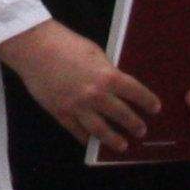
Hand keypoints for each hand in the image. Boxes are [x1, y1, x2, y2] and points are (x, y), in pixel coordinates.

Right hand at [2, 25, 156, 150]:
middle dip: (134, 124)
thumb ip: (106, 70)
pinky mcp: (61, 113)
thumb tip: (115, 85)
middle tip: (141, 130)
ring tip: (122, 146)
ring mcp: (78, 107)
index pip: (135, 92)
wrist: (33, 47)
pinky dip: (86, 138)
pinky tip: (92, 142)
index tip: (155, 108)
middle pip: (122, 115)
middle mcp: (96, 95)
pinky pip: (77, 131)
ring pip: (101, 131)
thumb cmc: (65, 43)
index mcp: (107, 76)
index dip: (148, 101)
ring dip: (114, 140)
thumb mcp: (94, 52)